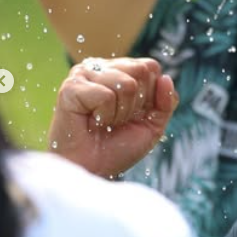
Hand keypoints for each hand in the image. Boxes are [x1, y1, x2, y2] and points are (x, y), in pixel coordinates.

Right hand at [48, 57, 178, 176]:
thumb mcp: (153, 125)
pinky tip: (91, 121)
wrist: (93, 170)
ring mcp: (84, 74)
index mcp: (121, 70)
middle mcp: (102, 67)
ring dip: (120, 113)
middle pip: (141, 69)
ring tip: (104, 122)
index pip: (150, 66)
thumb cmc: (118, 147)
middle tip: (118, 119)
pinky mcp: (71, 87)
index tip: (134, 114)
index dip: (151, 94)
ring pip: (126, 84)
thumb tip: (166, 78)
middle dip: (137, 103)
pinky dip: (104, 116)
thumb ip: (166, 102)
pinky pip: (105, 95)